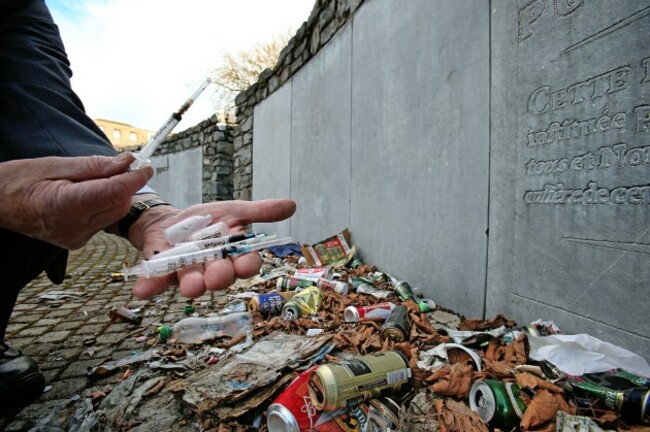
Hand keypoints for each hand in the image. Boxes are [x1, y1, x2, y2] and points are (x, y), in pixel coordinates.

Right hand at [0, 153, 152, 248]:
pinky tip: (86, 196)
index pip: (116, 192)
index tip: (146, 166)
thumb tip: (128, 162)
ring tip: (92, 181)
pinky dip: (104, 206)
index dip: (135, 178)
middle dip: (124, 184)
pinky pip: (103, 221)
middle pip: (120, 204)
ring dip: (115, 195)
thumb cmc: (19, 181)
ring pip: (115, 213)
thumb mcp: (56, 165)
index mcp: (67, 206)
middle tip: (118, 166)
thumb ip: (96, 166)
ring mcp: (76, 239)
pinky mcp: (78, 242)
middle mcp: (75, 228)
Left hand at [128, 199, 296, 298]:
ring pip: (192, 282)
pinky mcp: (162, 272)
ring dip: (191, 285)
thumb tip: (292, 204)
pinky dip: (150, 286)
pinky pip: (157, 281)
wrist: (169, 221)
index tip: (248, 264)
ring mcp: (186, 271)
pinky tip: (142, 290)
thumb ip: (260, 211)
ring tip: (190, 286)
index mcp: (232, 255)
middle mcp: (212, 268)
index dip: (247, 265)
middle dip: (219, 277)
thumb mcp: (233, 210)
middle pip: (220, 275)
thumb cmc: (207, 221)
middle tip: (216, 277)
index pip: (245, 263)